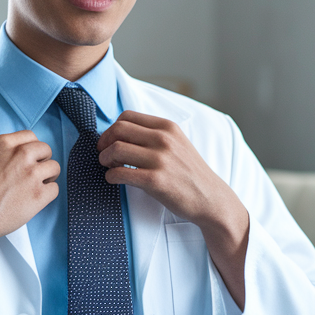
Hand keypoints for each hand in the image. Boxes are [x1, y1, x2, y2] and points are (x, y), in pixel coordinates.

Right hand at [0, 131, 59, 284]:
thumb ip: (5, 154)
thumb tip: (24, 157)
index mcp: (4, 143)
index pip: (31, 136)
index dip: (31, 149)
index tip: (28, 158)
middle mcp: (20, 154)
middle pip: (46, 149)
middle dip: (42, 161)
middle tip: (32, 174)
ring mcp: (31, 174)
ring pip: (55, 167)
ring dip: (47, 177)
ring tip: (33, 188)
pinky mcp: (39, 194)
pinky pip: (55, 189)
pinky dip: (47, 195)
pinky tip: (32, 200)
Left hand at [97, 111, 250, 306]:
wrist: (210, 198)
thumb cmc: (190, 173)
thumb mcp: (178, 144)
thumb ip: (154, 135)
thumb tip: (120, 133)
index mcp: (167, 127)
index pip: (127, 116)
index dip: (112, 129)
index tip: (110, 141)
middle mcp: (164, 139)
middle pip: (118, 130)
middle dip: (104, 143)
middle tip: (104, 155)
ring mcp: (160, 159)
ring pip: (116, 150)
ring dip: (105, 160)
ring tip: (110, 168)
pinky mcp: (155, 180)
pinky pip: (120, 173)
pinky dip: (110, 176)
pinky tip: (115, 180)